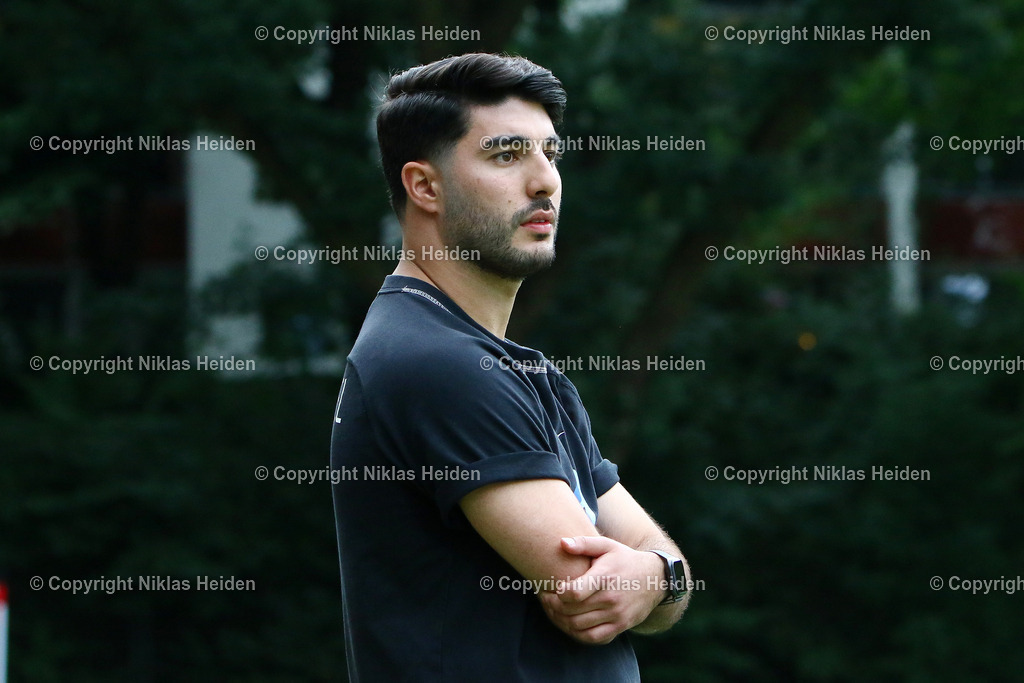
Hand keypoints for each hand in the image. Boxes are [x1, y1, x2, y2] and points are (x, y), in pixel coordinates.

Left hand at [538, 536, 664, 644]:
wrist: (655, 579)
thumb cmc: (625, 559)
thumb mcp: (607, 546)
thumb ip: (583, 543)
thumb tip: (562, 543)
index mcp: (605, 577)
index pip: (573, 593)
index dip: (556, 593)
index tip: (551, 588)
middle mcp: (611, 598)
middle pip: (572, 611)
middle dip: (552, 607)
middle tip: (545, 600)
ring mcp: (617, 615)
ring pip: (579, 627)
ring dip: (561, 621)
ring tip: (553, 611)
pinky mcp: (620, 626)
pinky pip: (593, 638)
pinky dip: (577, 634)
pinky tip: (569, 623)